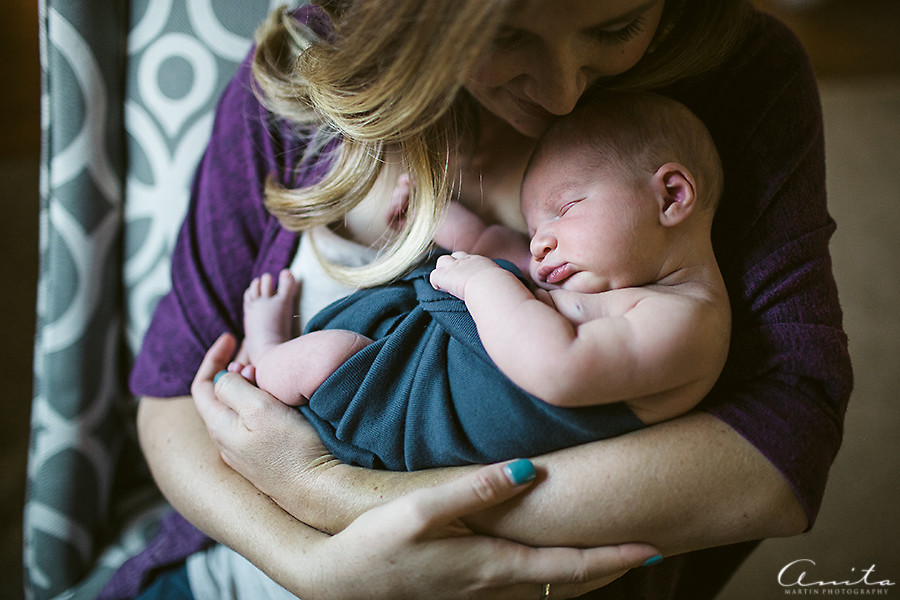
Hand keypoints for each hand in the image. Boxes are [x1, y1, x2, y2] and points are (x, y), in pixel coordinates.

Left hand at [191, 333, 335, 509]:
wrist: (318, 491)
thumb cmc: (291, 449)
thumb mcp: (259, 409)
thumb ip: (234, 387)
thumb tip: (225, 376)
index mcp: (220, 426)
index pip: (202, 385)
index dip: (213, 357)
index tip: (230, 337)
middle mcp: (227, 442)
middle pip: (219, 396)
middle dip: (232, 367)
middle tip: (252, 347)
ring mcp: (246, 454)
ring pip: (237, 409)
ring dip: (247, 384)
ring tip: (265, 367)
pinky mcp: (265, 460)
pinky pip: (252, 423)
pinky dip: (258, 402)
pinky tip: (277, 399)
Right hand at [295, 459, 658, 599]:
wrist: (337, 585)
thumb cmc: (375, 547)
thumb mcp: (418, 511)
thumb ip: (473, 490)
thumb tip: (526, 470)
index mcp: (491, 567)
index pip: (570, 566)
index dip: (615, 557)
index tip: (654, 546)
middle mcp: (494, 589)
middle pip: (569, 586)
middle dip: (612, 569)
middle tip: (650, 549)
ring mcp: (481, 598)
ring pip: (551, 594)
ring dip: (587, 577)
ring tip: (614, 555)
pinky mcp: (466, 596)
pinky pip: (527, 595)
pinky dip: (555, 582)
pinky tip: (552, 566)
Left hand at [430, 251, 502, 299]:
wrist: (490, 285)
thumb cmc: (500, 287)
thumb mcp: (504, 281)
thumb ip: (503, 283)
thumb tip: (516, 292)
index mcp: (480, 262)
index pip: (468, 258)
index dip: (465, 267)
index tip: (469, 278)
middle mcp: (466, 260)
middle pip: (454, 256)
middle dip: (452, 266)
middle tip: (456, 280)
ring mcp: (454, 266)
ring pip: (441, 261)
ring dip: (443, 272)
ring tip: (446, 286)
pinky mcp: (445, 275)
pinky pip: (434, 276)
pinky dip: (436, 283)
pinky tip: (441, 290)